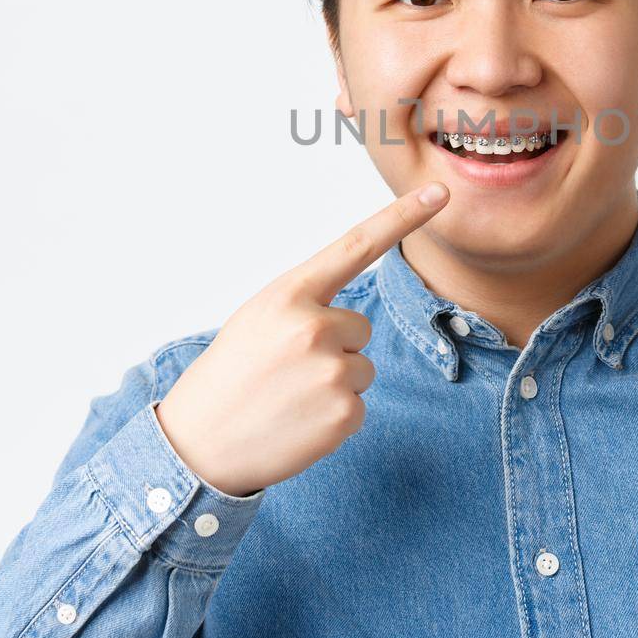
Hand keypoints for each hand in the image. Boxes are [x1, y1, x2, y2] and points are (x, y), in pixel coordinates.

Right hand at [155, 182, 450, 496]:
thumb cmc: (230, 376)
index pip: (356, 246)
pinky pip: (358, 406)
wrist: (198, 444)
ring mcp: (332, 372)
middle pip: (360, 327)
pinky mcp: (343, 413)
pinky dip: (333, 418)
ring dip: (334, 383)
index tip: (439, 193)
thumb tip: (351, 316)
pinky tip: (297, 423)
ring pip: (362, 367)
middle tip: (287, 370)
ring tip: (288, 397)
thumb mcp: (259, 318)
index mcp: (290, 294)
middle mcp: (314, 327)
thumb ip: (306, 304)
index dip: (403, 216)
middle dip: (334, 347)